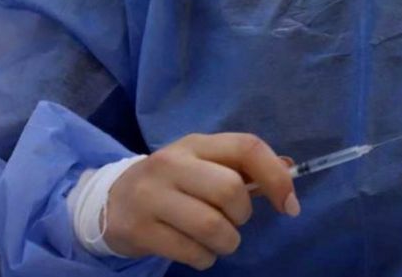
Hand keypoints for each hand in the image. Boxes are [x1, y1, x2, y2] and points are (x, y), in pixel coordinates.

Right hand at [105, 133, 298, 269]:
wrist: (112, 201)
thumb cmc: (173, 183)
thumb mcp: (204, 165)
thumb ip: (243, 167)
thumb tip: (289, 169)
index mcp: (196, 144)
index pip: (246, 147)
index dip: (276, 176)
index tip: (289, 206)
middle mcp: (171, 163)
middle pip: (230, 190)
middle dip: (242, 215)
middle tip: (233, 221)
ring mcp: (151, 196)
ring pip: (212, 226)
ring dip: (227, 242)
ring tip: (217, 240)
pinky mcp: (139, 229)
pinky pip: (191, 252)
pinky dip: (205, 258)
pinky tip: (197, 250)